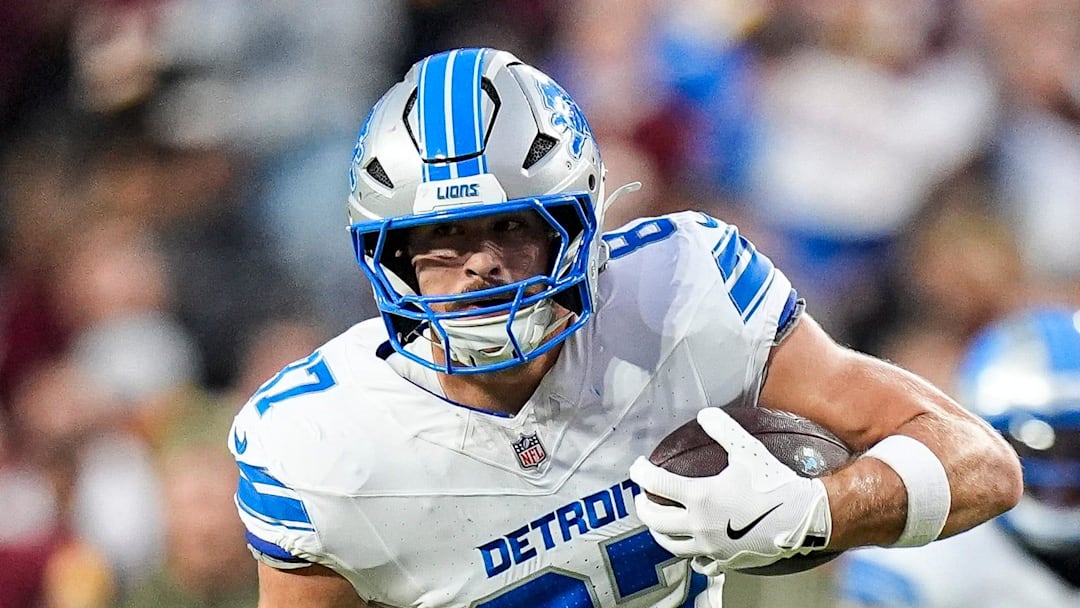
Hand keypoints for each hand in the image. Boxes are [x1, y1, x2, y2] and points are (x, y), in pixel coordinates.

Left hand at [629, 407, 831, 574]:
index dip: (641, 473)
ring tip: (658, 521)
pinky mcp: (725, 560)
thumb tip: (705, 414)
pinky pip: (697, 562)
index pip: (656, 484)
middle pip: (655, 519)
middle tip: (642, 496)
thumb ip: (723, 429)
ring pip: (671, 545)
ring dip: (658, 532)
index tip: (637, 468)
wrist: (803, 517)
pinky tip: (690, 544)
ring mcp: (710, 547)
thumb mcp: (747, 450)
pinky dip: (688, 553)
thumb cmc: (774, 483)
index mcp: (699, 497)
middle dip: (643, 506)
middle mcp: (699, 525)